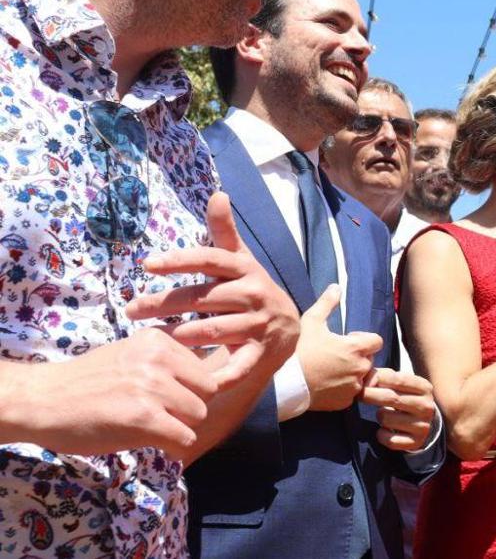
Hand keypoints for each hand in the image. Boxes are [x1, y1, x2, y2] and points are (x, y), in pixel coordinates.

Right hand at [1, 328, 216, 457]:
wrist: (41, 401)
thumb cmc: (85, 382)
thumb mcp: (130, 355)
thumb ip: (166, 362)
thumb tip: (214, 377)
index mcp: (157, 340)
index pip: (203, 368)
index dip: (190, 389)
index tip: (171, 400)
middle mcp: (158, 359)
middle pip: (208, 392)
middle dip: (190, 409)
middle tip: (163, 418)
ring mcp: (152, 388)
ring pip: (199, 415)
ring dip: (181, 429)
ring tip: (153, 429)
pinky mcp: (144, 418)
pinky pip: (184, 438)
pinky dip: (174, 447)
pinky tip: (156, 445)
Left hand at [126, 192, 300, 388]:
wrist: (287, 328)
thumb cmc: (250, 288)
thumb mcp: (240, 260)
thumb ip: (224, 231)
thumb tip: (218, 193)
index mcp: (245, 269)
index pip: (211, 259)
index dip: (181, 260)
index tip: (147, 264)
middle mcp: (254, 293)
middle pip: (205, 297)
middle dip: (167, 304)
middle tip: (132, 309)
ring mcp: (259, 324)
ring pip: (216, 329)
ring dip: (183, 334)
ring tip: (152, 339)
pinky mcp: (262, 352)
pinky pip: (240, 364)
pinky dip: (222, 374)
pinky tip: (194, 378)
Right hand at [298, 286, 383, 411]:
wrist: (284, 383)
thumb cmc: (299, 350)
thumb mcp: (311, 321)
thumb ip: (327, 303)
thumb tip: (336, 287)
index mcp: (356, 348)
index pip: (376, 341)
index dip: (363, 339)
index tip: (348, 340)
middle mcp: (360, 368)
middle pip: (369, 359)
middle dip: (357, 356)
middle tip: (336, 354)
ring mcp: (353, 388)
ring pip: (360, 378)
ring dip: (351, 373)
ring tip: (330, 369)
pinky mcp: (344, 403)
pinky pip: (350, 394)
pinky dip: (342, 389)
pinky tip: (326, 383)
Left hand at [360, 368, 437, 451]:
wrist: (424, 422)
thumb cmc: (405, 398)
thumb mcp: (401, 384)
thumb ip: (383, 377)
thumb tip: (366, 380)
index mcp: (424, 388)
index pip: (397, 379)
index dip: (376, 379)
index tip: (363, 382)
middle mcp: (426, 406)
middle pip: (391, 398)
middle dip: (370, 395)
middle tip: (359, 395)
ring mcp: (422, 425)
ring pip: (386, 419)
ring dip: (379, 416)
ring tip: (385, 414)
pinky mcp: (415, 442)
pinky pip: (389, 439)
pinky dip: (382, 435)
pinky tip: (385, 430)